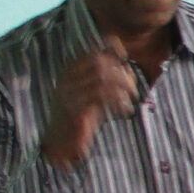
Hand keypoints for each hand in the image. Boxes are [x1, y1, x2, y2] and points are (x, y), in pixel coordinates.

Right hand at [41, 35, 141, 168]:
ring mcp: (69, 93)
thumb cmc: (81, 117)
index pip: (92, 53)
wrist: (60, 142)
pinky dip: (117, 101)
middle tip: (133, 88)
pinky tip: (125, 109)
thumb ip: (105, 79)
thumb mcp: (93, 94)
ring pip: (101, 79)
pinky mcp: (75, 109)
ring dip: (122, 87)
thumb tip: (127, 67)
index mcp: (70, 72)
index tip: (124, 56)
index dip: (109, 50)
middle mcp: (67, 80)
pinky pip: (100, 97)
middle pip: (99, 64)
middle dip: (120, 73)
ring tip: (132, 98)